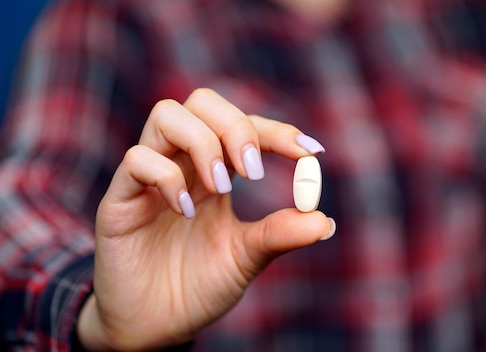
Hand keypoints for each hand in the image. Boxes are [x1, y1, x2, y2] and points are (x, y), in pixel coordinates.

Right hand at [76, 89, 334, 349]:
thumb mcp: (246, 257)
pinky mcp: (120, 200)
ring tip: (220, 188)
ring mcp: (148, 178)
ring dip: (203, 143)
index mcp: (215, 172)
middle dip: (236, 125)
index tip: (310, 152)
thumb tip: (326, 221)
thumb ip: (280, 234)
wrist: (157, 327)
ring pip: (167, 114)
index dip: (278, 131)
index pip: (245, 127)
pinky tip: (185, 211)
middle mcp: (182, 164)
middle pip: (202, 101)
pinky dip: (167, 177)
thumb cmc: (199, 286)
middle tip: (253, 171)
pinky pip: (137, 160)